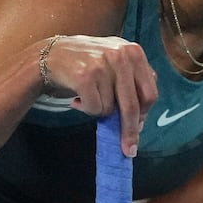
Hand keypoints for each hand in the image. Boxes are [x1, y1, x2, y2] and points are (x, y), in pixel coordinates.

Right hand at [43, 35, 157, 155]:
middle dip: (130, 131)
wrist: (53, 54)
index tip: (139, 127)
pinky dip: (86, 108)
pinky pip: (94, 109)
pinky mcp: (85, 77)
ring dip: (99, 109)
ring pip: (110, 110)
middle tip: (129, 149)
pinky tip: (79, 97)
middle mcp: (121, 56)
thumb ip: (133, 82)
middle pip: (133, 106)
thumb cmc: (89, 63)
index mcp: (135, 53)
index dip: (144, 114)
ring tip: (89, 95)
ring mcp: (103, 66)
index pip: (149, 93)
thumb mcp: (117, 62)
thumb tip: (139, 121)